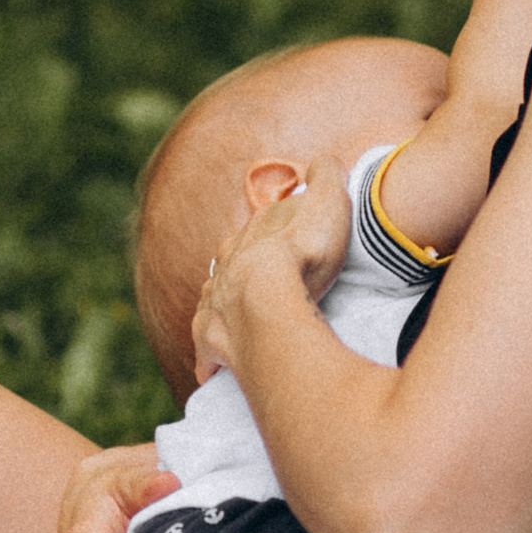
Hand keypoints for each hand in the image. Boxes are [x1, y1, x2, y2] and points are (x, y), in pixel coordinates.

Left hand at [191, 153, 350, 385]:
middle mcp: (228, 265)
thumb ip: (326, 177)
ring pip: (211, 303)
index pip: (258, 231)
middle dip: (237, 274)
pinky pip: (205, 349)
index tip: (276, 244)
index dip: (269, 236)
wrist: (268, 287)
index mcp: (254, 234)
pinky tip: (207, 372)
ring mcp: (216, 300)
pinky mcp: (213, 336)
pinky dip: (206, 359)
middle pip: (230, 265)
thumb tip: (325, 161)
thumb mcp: (326, 202)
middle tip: (251, 288)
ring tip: (230, 327)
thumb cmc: (303, 248)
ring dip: (219, 313)